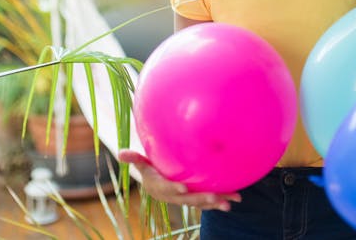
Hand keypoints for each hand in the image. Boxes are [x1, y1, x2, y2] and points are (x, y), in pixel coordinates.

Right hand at [118, 149, 240, 210]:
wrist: (156, 183)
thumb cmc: (149, 169)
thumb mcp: (141, 163)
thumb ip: (134, 158)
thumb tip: (120, 152)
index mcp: (159, 188)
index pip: (167, 189)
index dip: (174, 189)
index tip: (183, 188)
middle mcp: (173, 197)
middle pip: (188, 200)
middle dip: (202, 199)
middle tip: (216, 197)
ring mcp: (185, 199)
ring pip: (201, 202)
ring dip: (216, 203)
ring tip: (231, 202)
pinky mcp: (195, 198)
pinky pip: (208, 201)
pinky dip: (221, 200)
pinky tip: (236, 198)